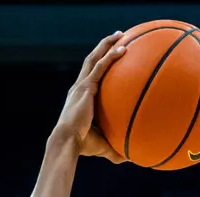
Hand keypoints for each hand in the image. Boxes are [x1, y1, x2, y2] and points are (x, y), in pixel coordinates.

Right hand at [55, 32, 126, 162]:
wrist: (67, 142)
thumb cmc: (82, 147)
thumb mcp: (102, 146)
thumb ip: (116, 150)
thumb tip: (131, 159)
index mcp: (80, 98)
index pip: (90, 76)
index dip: (100, 65)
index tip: (110, 58)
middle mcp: (79, 87)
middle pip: (92, 60)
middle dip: (103, 47)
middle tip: (117, 38)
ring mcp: (81, 85)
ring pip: (95, 57)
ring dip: (107, 44)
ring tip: (120, 34)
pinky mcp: (86, 87)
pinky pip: (101, 66)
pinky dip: (111, 56)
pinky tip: (123, 48)